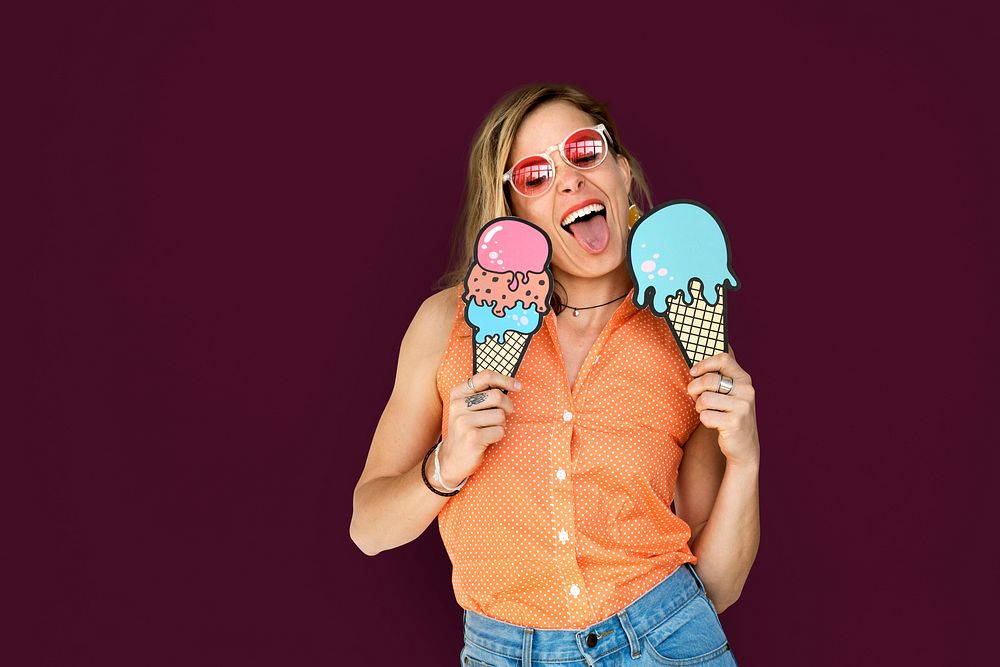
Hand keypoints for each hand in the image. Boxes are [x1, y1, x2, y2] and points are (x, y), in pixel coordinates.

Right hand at [438, 371, 520, 486]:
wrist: (451, 459)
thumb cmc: (467, 430)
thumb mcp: (468, 408)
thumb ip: (483, 394)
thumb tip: (514, 384)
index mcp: (458, 393)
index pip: (486, 376)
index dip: (506, 380)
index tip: (518, 386)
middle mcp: (458, 405)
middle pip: (497, 396)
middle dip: (507, 406)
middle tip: (505, 415)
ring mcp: (463, 422)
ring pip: (500, 415)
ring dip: (501, 424)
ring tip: (490, 430)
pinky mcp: (472, 438)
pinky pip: (500, 431)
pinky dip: (498, 436)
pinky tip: (487, 440)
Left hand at [687, 347, 758, 466]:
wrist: (744, 447)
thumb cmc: (730, 416)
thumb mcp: (731, 394)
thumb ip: (718, 379)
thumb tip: (693, 369)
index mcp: (744, 379)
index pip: (723, 359)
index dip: (704, 364)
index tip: (693, 372)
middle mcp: (746, 391)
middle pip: (708, 380)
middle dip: (694, 389)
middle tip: (695, 397)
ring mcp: (742, 407)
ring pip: (704, 399)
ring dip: (699, 407)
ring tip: (707, 412)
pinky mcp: (734, 423)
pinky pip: (705, 416)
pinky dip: (704, 420)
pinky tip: (714, 423)